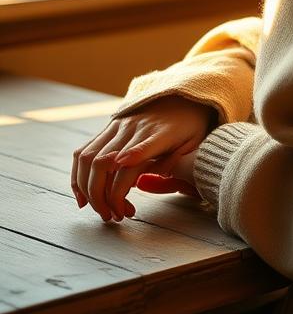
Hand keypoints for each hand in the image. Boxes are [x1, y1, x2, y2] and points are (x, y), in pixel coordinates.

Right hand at [71, 95, 216, 221]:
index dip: (127, 169)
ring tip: (102, 211)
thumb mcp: (193, 142)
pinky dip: (78, 176)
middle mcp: (134, 128)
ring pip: (89, 159)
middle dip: (102, 196)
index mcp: (161, 133)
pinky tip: (83, 197)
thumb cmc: (189, 125)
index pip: (142, 150)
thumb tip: (143, 179)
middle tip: (114, 216)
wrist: (180, 96)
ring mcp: (118, 127)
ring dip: (88, 190)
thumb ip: (172, 161)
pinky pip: (84, 152)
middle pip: (105, 162)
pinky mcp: (108, 128)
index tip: (120, 194)